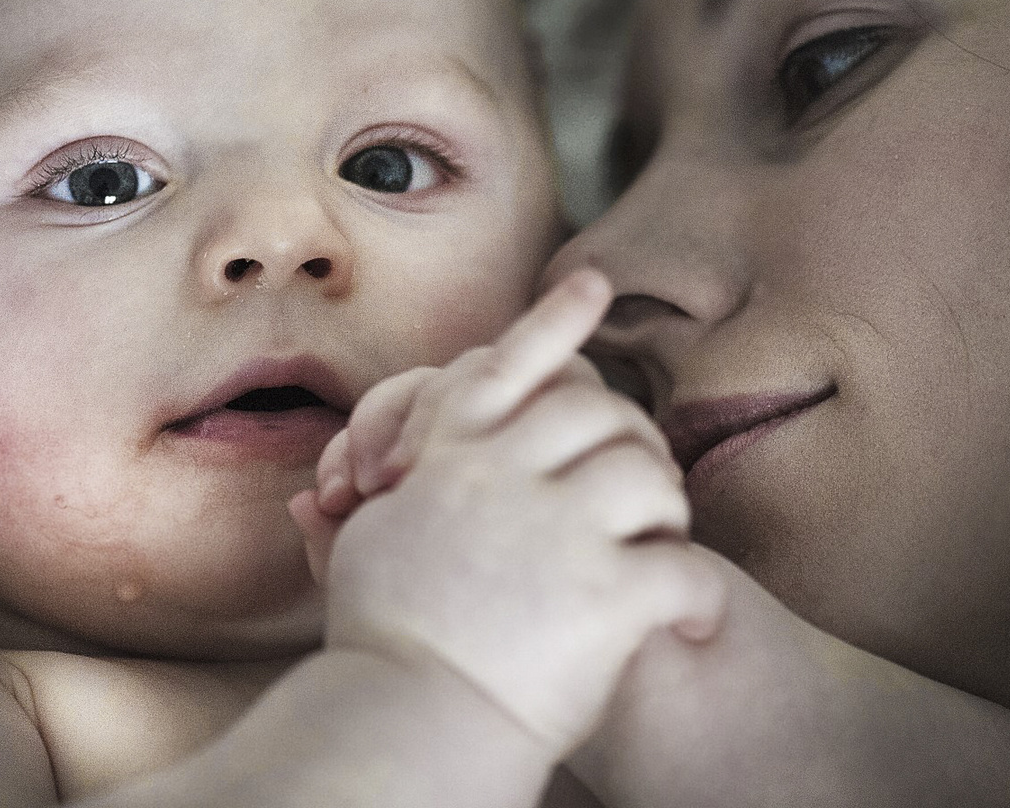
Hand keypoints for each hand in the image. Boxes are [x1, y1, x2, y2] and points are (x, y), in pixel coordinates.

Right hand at [289, 269, 724, 753]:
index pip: (507, 365)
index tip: (592, 285)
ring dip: (666, 508)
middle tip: (642, 483)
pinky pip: (683, 570)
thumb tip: (314, 506)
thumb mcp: (359, 557)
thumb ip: (354, 517)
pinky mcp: (608, 594)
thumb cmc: (381, 646)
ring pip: (649, 476)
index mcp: (452, 459)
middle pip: (598, 412)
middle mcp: (508, 477)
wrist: (406, 723)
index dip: (553, 321)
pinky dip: (696, 597)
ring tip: (659, 545)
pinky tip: (688, 622)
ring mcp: (563, 531)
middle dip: (631, 438)